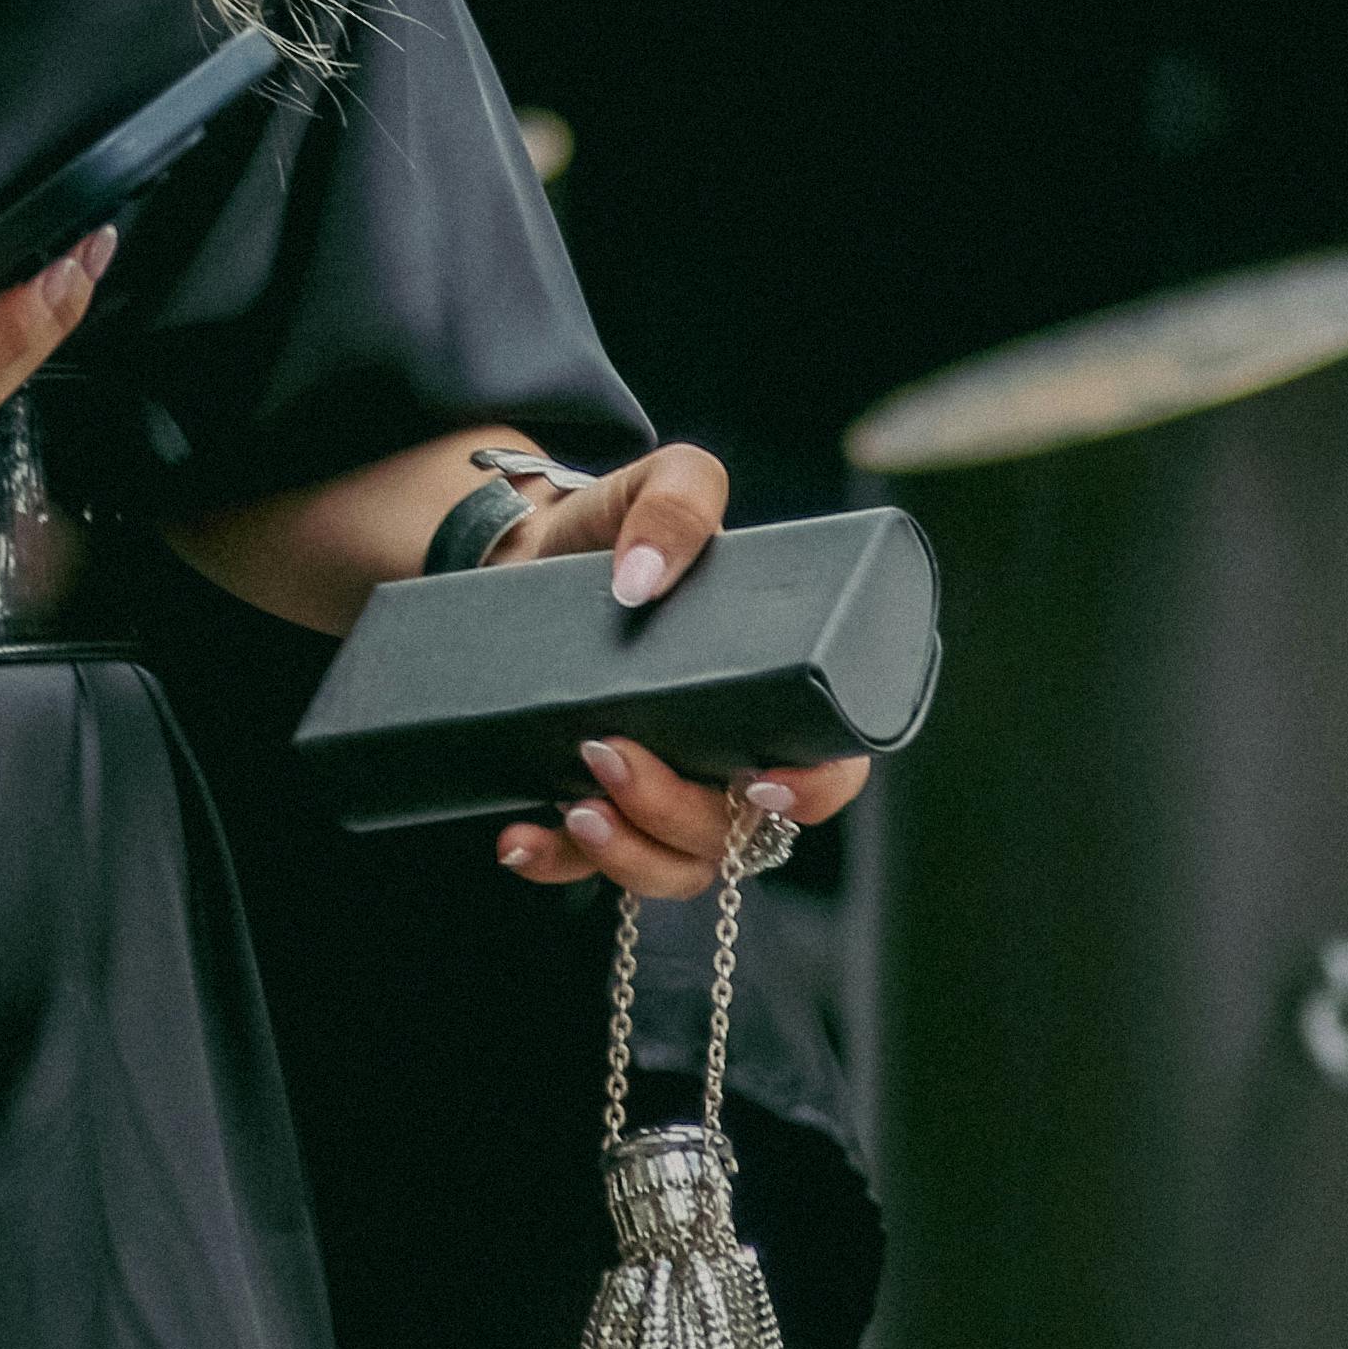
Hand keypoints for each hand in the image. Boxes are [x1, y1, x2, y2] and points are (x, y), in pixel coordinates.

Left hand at [487, 441, 873, 902]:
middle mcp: (728, 756)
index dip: (811, 792)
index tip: (758, 780)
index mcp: (774, 690)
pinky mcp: (596, 806)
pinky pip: (587, 868)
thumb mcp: (664, 480)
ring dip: (626, 855)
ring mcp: (664, 790)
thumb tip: (644, 576)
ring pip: (675, 867)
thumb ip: (678, 500)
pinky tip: (517, 839)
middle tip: (608, 750)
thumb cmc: (623, 524)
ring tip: (572, 804)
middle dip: (674, 812)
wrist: (527, 550)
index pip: (829, 768)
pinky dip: (556, 864)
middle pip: (735, 832)